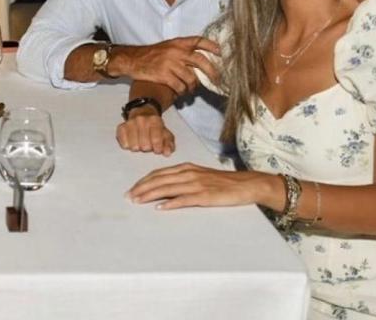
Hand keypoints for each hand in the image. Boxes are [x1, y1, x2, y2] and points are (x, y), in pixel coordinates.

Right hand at [115, 37, 219, 94]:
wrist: (132, 59)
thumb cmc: (151, 54)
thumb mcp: (167, 46)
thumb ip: (183, 50)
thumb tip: (202, 60)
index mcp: (178, 43)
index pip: (199, 41)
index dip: (212, 46)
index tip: (221, 53)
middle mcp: (176, 51)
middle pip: (201, 61)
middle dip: (212, 72)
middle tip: (217, 80)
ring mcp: (170, 64)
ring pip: (191, 78)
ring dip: (193, 87)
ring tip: (191, 90)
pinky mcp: (163, 75)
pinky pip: (180, 86)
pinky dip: (182, 92)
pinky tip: (180, 92)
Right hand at [116, 109, 173, 155]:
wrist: (142, 114)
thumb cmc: (155, 128)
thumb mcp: (166, 134)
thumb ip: (169, 144)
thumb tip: (167, 153)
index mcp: (154, 120)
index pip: (156, 139)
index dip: (157, 148)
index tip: (157, 149)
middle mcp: (141, 120)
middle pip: (144, 145)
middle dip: (147, 148)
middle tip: (148, 144)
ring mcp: (130, 123)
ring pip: (134, 146)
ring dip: (138, 148)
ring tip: (140, 143)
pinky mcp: (121, 127)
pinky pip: (124, 144)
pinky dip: (128, 146)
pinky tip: (132, 142)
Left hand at [128, 162, 272, 209]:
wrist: (246, 184)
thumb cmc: (222, 182)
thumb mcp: (199, 176)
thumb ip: (182, 179)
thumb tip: (164, 189)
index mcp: (186, 168)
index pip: (158, 173)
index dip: (143, 181)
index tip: (132, 189)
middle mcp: (189, 173)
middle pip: (159, 180)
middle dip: (141, 188)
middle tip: (129, 196)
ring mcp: (196, 184)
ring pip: (167, 188)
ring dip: (150, 195)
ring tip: (138, 201)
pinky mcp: (205, 196)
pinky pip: (184, 199)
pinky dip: (170, 203)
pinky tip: (160, 207)